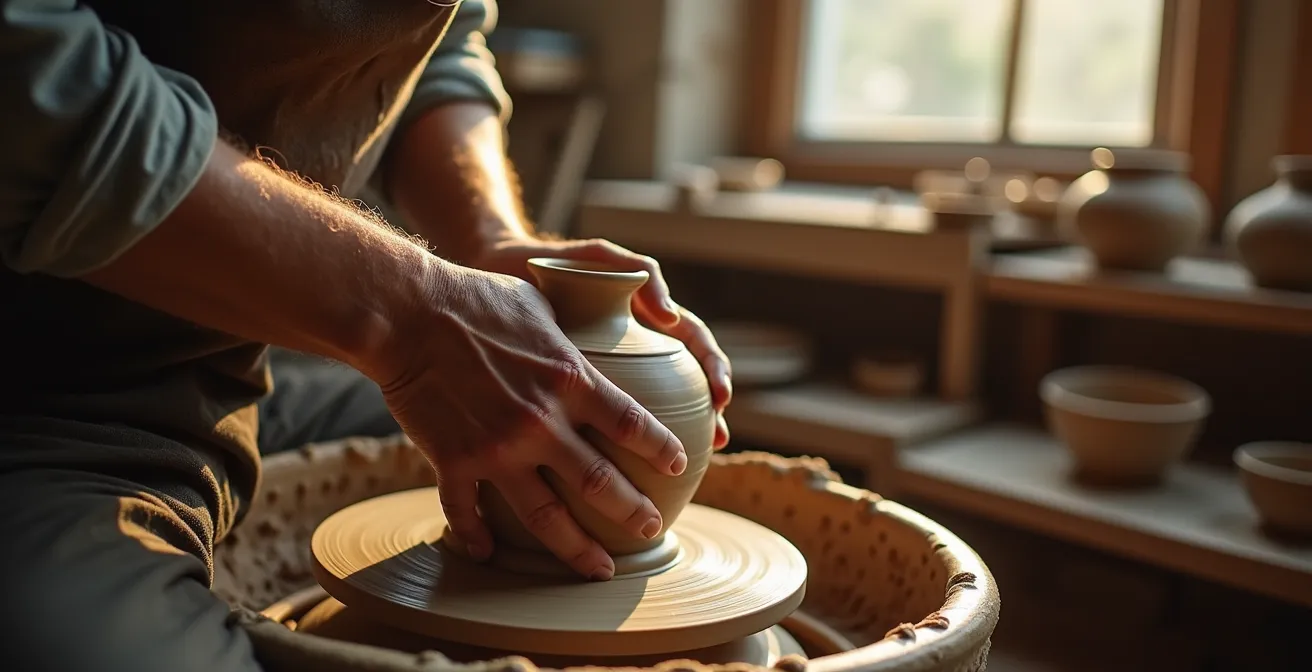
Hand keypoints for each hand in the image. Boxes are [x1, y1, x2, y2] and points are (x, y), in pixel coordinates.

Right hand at [371, 259, 687, 579]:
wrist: (408, 313)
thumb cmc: (476, 297)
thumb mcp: (542, 304)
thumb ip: (572, 332)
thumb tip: (597, 324)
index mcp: (570, 380)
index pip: (633, 424)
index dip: (661, 449)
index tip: (679, 466)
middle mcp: (542, 422)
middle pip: (601, 483)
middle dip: (634, 511)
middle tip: (652, 528)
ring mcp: (498, 448)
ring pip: (546, 516)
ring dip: (578, 548)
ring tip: (601, 568)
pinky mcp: (454, 461)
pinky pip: (469, 513)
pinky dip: (478, 537)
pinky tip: (488, 554)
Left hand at [472, 236, 732, 448]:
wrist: (495, 273)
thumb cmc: (552, 262)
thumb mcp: (598, 259)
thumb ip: (639, 272)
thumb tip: (670, 316)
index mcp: (643, 320)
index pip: (693, 343)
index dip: (713, 369)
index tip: (720, 396)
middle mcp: (631, 348)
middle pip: (683, 381)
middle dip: (707, 411)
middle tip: (717, 439)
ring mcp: (604, 370)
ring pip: (644, 408)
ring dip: (667, 435)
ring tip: (679, 465)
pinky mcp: (572, 388)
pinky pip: (597, 421)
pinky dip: (615, 446)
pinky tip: (611, 471)